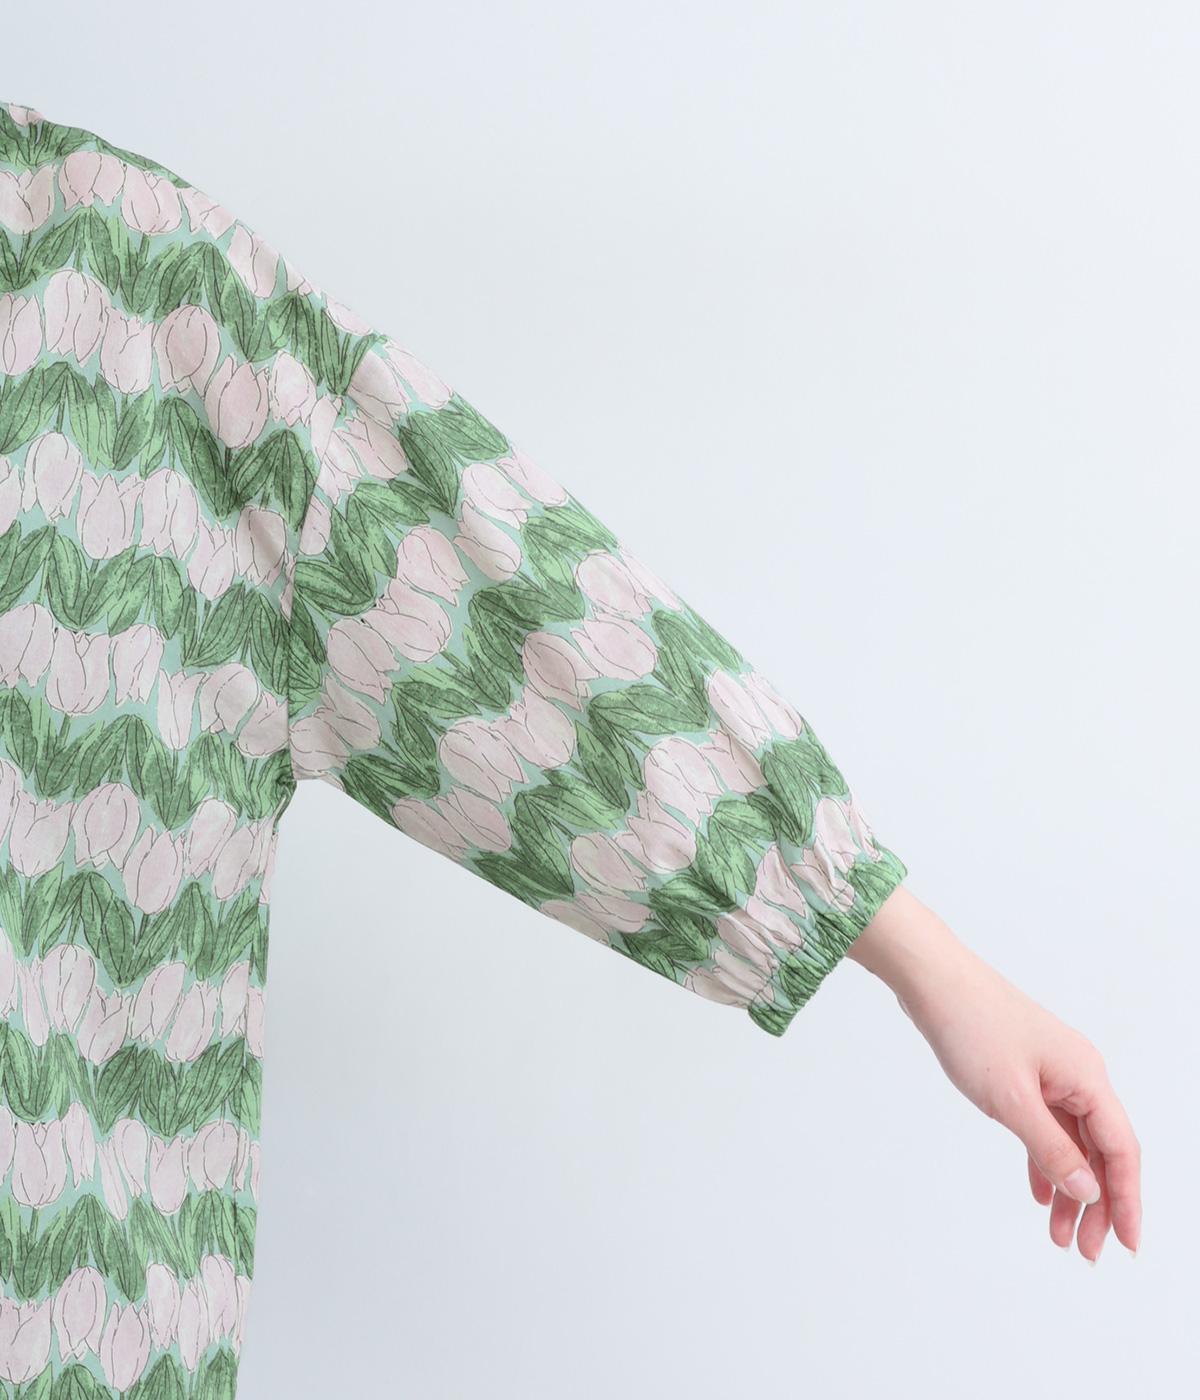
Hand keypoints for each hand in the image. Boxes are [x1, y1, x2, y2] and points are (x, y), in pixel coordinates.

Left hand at [846, 885, 1141, 1261]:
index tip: (1125, 1245)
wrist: (933, 980)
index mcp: (1087, 1077)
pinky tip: (1041, 1194)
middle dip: (1096, 1203)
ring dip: (1069, 1187)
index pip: (1120, 1150)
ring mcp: (1051, 1072)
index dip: (1126, 1199)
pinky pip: (1046, 1125)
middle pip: (1100, 1150)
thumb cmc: (971, 1027)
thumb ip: (1050, 1147)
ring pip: (1071, 1141)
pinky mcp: (1024, 1071)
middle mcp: (1077, 1075)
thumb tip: (1088, 1190)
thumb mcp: (1011, 1099)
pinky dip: (1044, 1159)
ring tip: (1060, 1236)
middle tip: (1085, 1251)